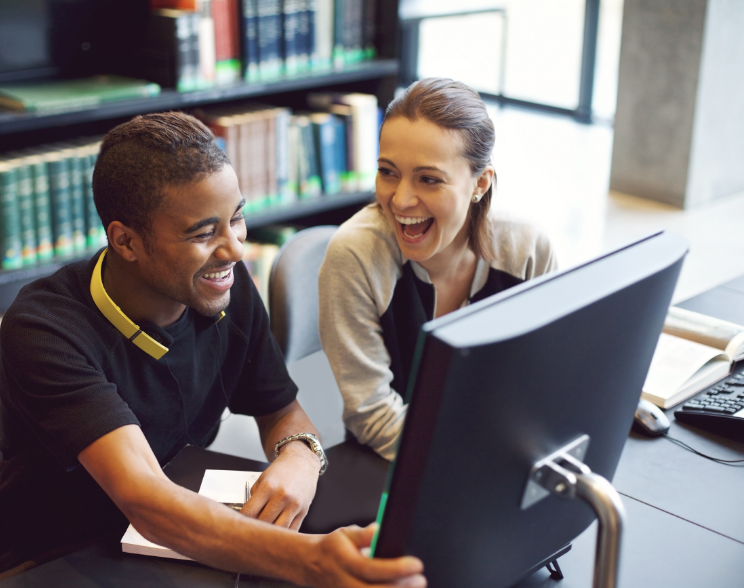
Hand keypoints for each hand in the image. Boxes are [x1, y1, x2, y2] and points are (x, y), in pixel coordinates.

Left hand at [241, 440, 319, 529]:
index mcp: (268, 487)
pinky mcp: (304, 511)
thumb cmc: (281, 471)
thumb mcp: (263, 479)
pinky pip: (292, 530)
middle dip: (254, 528)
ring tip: (263, 533)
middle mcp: (282, 496)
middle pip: (263, 523)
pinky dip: (283, 534)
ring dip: (269, 534)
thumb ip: (254, 498)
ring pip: (278, 530)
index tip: (239, 525)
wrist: (303, 462)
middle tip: (250, 530)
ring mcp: (294, 505)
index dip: (242, 521)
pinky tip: (277, 532)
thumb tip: (247, 517)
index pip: (250, 512)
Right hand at [304, 524, 424, 587]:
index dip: (396, 569)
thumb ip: (363, 534)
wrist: (312, 565)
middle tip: (420, 579)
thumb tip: (378, 530)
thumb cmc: (334, 548)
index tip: (416, 564)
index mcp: (343, 562)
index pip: (371, 569)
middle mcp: (344, 583)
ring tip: (415, 586)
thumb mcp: (345, 534)